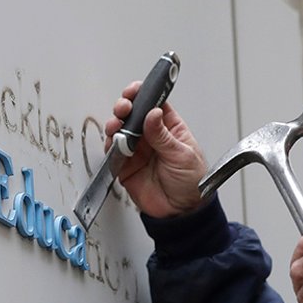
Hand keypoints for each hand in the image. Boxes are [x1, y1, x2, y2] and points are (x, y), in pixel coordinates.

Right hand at [105, 80, 207, 217]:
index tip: (135, 90)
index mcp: (170, 128)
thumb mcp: (182, 155)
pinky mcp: (126, 165)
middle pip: (133, 113)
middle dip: (125, 106)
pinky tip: (116, 144)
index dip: (143, 94)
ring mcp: (138, 150)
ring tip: (117, 126)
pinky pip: (113, 151)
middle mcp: (151, 136)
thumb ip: (163, 135)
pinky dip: (111, 145)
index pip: (154, 103)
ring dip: (115, 124)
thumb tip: (152, 113)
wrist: (181, 212)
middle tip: (124, 108)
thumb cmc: (192, 183)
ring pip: (120, 129)